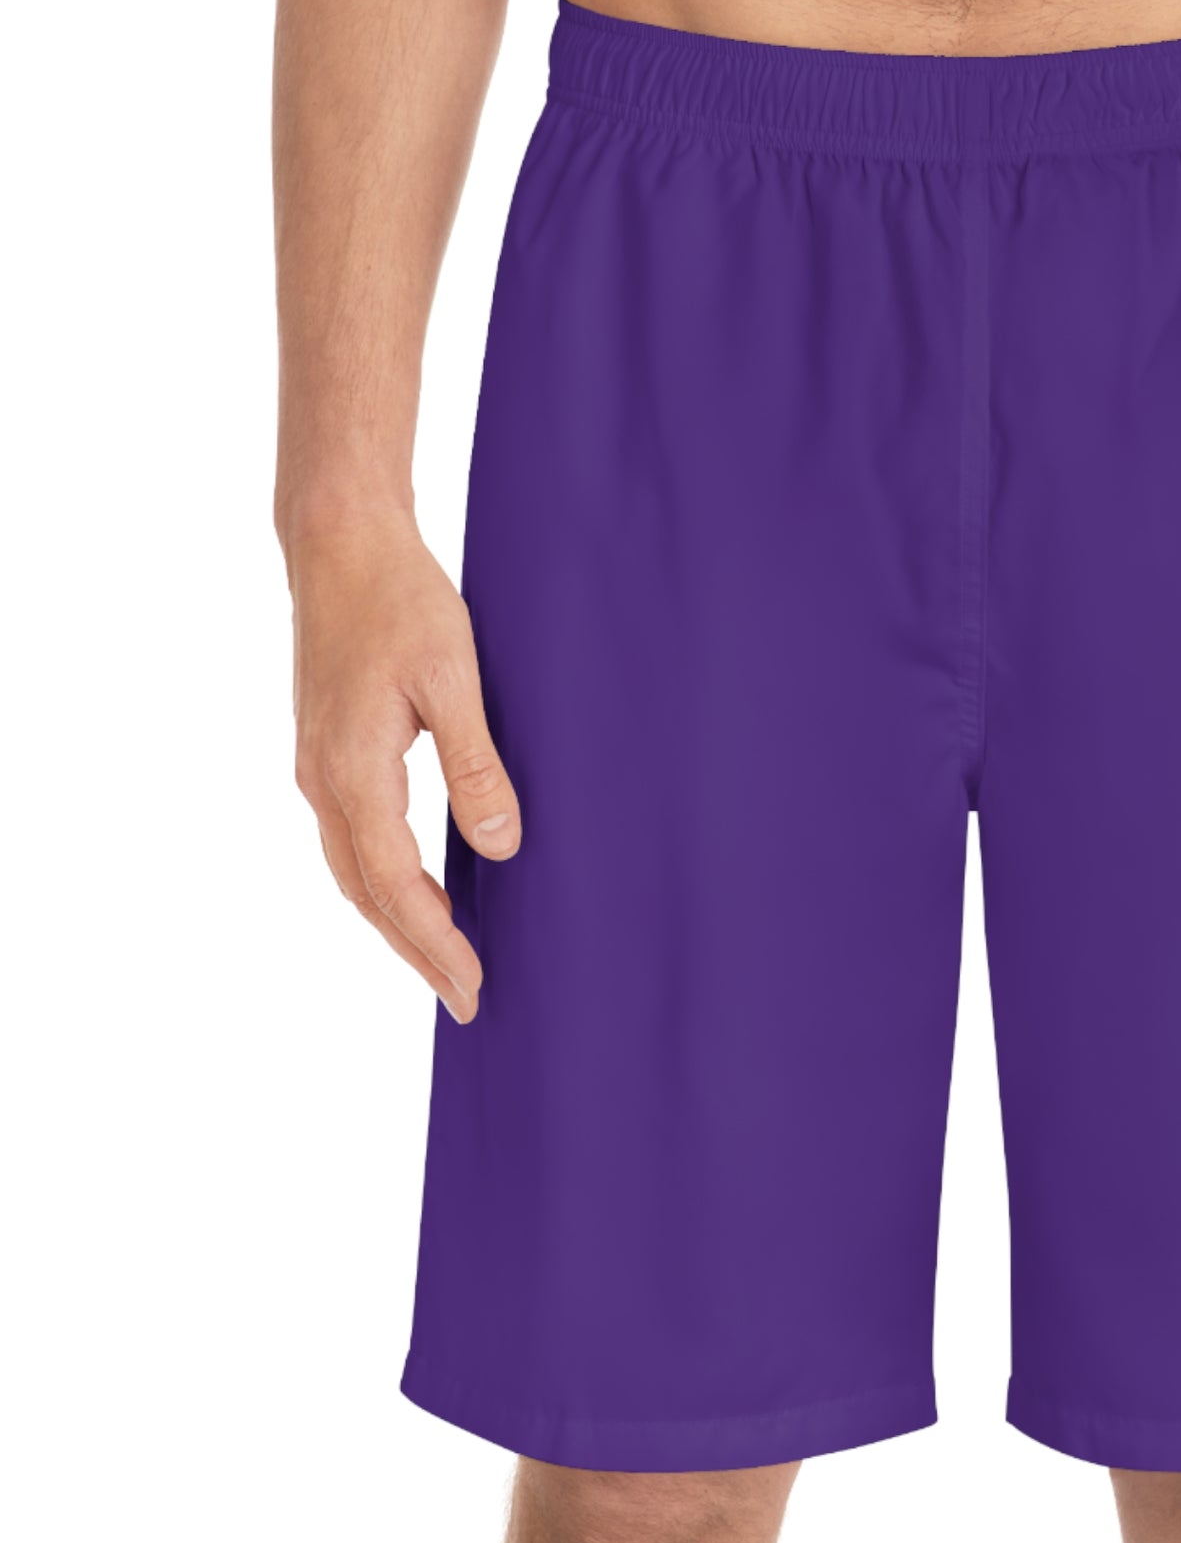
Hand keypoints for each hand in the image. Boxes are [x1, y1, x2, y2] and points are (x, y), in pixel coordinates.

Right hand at [288, 513, 520, 1020]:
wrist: (340, 543)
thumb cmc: (402, 601)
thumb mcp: (454, 680)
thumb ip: (475, 766)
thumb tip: (501, 847)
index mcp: (353, 770)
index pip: (397, 884)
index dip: (436, 942)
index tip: (472, 985)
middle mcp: (323, 780)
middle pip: (367, 895)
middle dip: (416, 952)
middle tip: (465, 999)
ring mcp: (317, 768)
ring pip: (353, 873)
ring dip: (398, 923)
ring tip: (444, 962)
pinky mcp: (325, 753)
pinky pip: (352, 841)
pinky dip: (383, 882)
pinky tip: (419, 891)